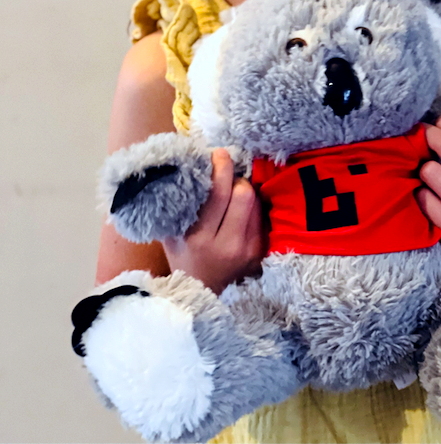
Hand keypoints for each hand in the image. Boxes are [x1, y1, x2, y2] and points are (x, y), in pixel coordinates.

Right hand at [163, 149, 265, 293]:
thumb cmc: (182, 257)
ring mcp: (248, 250)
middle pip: (244, 194)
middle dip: (237, 179)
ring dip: (247, 191)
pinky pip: (263, 216)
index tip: (219, 153)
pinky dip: (254, 207)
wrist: (201, 294)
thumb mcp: (171, 233)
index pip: (218, 194)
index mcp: (200, 239)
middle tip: (229, 177)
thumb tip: (185, 165)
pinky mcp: (262, 252)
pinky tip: (243, 210)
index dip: (222, 168)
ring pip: (256, 203)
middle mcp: (227, 245)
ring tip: (235, 192)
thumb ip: (177, 204)